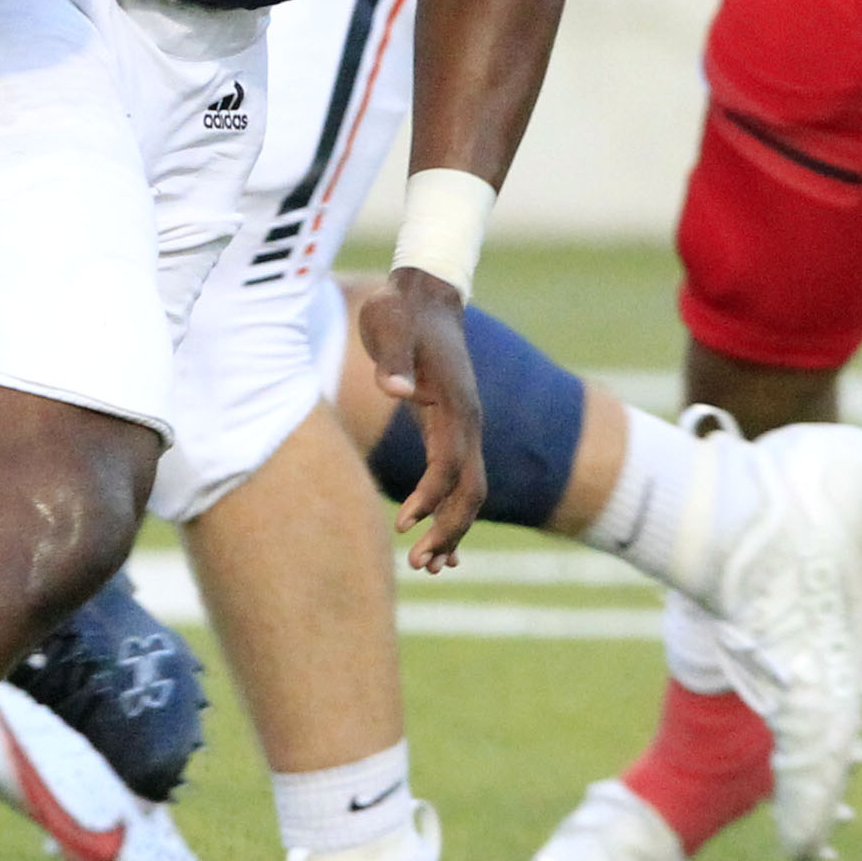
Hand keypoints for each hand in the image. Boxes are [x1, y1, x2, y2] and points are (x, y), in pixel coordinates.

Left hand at [359, 269, 484, 570]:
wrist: (423, 294)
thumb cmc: (401, 310)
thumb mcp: (390, 325)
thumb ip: (393, 357)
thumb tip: (394, 389)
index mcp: (456, 404)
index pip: (450, 464)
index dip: (430, 497)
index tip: (403, 523)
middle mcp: (468, 422)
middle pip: (471, 491)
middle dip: (449, 531)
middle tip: (419, 564)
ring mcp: (462, 428)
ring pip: (468, 492)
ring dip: (452, 531)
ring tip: (426, 566)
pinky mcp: (449, 430)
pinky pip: (458, 482)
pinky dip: (450, 513)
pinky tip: (438, 545)